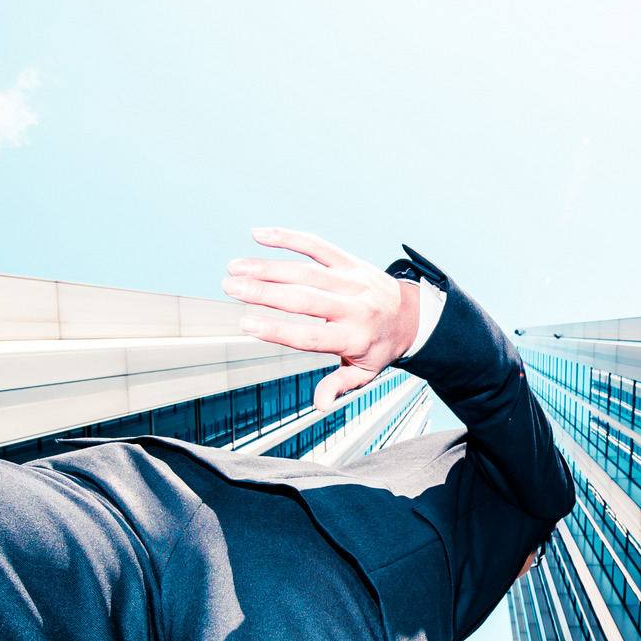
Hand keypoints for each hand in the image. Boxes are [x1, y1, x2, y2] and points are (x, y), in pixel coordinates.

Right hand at [223, 227, 419, 411]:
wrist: (411, 315)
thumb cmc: (378, 347)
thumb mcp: (365, 373)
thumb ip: (340, 385)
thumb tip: (320, 405)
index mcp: (354, 338)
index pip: (311, 336)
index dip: (278, 331)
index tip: (247, 325)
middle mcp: (353, 307)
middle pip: (303, 299)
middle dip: (264, 292)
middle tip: (230, 287)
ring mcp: (351, 281)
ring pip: (305, 271)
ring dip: (267, 266)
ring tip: (235, 267)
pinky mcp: (349, 261)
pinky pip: (317, 245)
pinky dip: (288, 238)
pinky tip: (259, 235)